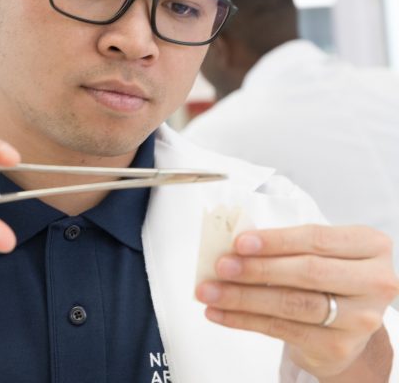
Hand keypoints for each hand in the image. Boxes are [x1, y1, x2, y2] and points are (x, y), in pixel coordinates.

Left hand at [195, 225, 398, 378]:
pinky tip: (219, 313)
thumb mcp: (318, 251)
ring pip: (292, 304)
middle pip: (307, 272)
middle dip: (257, 268)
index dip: (275, 241)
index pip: (316, 239)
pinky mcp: (338, 346)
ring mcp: (360, 318)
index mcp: (370, 246)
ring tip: (210, 291)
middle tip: (221, 266)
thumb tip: (231, 245)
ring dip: (243, 297)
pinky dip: (244, 320)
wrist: (346, 324)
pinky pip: (282, 329)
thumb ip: (284, 244)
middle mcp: (374, 282)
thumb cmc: (326, 276)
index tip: (239, 242)